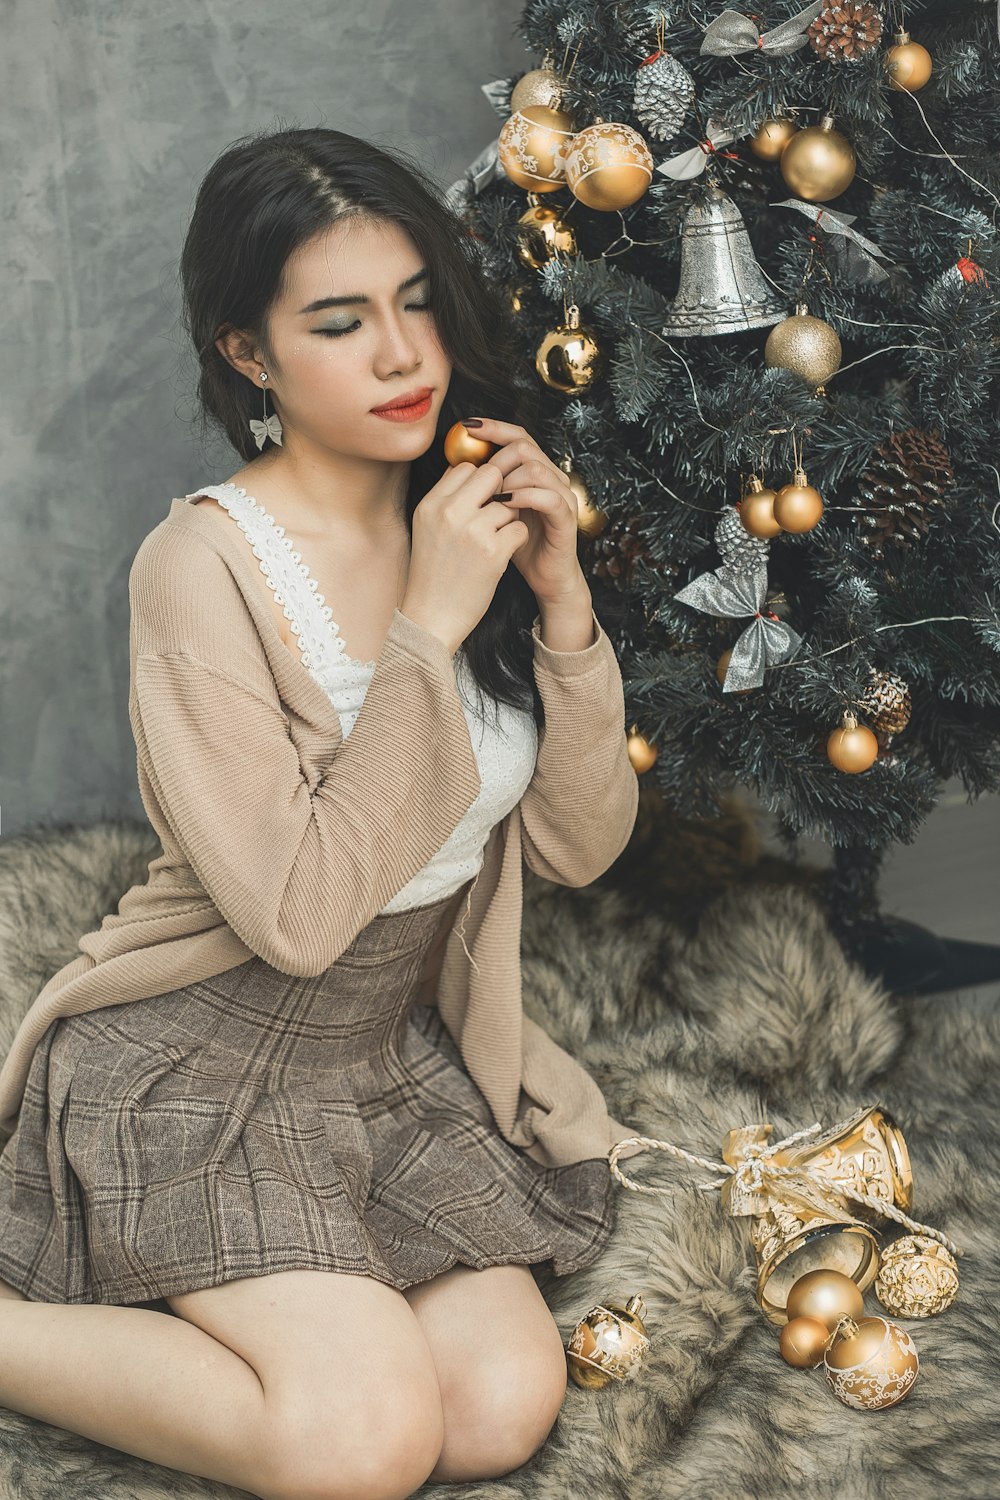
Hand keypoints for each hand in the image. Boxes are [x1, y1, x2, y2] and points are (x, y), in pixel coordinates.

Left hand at [461, 418, 585, 604]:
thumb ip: (481, 489)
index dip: (493, 428)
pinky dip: (524, 497)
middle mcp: (551, 477)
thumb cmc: (514, 546)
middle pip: (525, 446)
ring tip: (490, 497)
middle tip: (478, 477)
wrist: (543, 578)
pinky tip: (504, 505)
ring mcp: (561, 495)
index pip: (515, 436)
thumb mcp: (492, 512)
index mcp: (533, 471)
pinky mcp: (567, 517)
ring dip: (509, 479)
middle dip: (496, 458)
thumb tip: (452, 464)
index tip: (466, 427)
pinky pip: (548, 497)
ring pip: (536, 468)